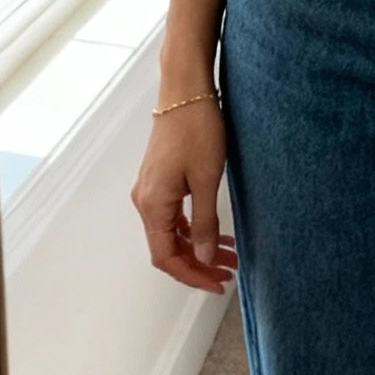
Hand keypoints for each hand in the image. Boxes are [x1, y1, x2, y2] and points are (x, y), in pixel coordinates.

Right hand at [130, 96, 237, 294]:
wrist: (186, 91)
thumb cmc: (196, 128)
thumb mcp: (207, 180)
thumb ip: (204, 223)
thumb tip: (202, 257)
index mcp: (152, 204)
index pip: (166, 257)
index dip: (191, 275)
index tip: (216, 283)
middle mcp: (145, 200)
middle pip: (167, 249)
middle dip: (198, 264)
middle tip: (228, 272)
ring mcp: (151, 190)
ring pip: (171, 234)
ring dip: (198, 247)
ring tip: (229, 254)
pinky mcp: (160, 181)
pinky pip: (173, 216)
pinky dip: (193, 229)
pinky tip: (215, 232)